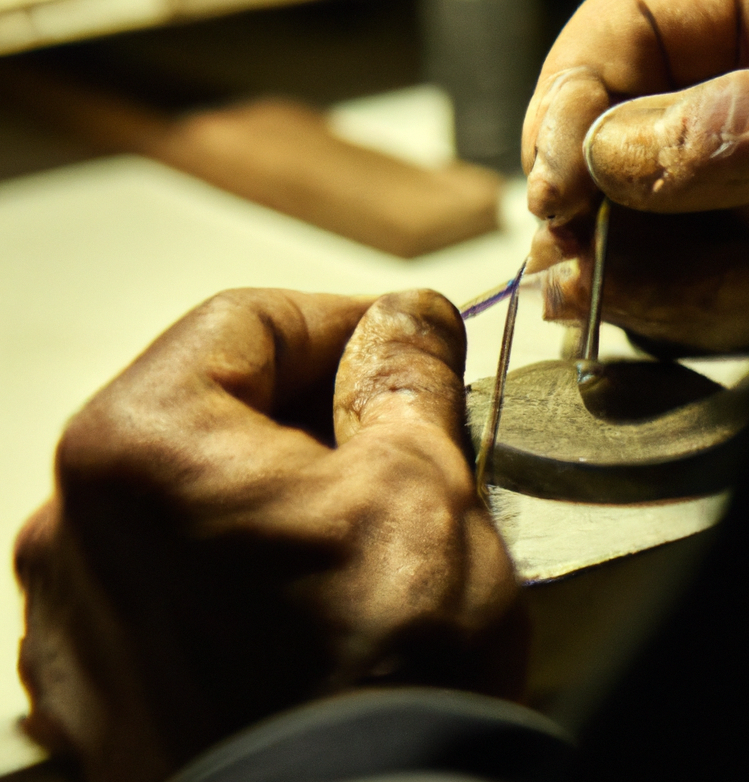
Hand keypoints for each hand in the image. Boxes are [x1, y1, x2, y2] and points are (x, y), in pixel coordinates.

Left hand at [14, 289, 523, 781]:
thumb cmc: (384, 666)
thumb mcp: (423, 485)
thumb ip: (408, 375)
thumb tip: (409, 317)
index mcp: (139, 445)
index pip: (247, 322)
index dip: (343, 323)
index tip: (409, 348)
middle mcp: (73, 523)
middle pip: (211, 403)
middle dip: (314, 405)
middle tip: (403, 435)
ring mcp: (76, 612)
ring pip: (193, 487)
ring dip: (279, 480)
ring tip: (364, 519)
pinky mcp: (96, 682)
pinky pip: (171, 570)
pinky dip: (238, 554)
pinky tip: (308, 589)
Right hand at [523, 0, 748, 349]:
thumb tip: (617, 151)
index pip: (626, 28)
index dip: (570, 97)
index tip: (554, 175)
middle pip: (612, 125)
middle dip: (576, 189)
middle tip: (562, 244)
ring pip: (630, 214)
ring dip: (610, 259)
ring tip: (596, 284)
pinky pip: (677, 283)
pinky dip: (665, 305)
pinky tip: (675, 305)